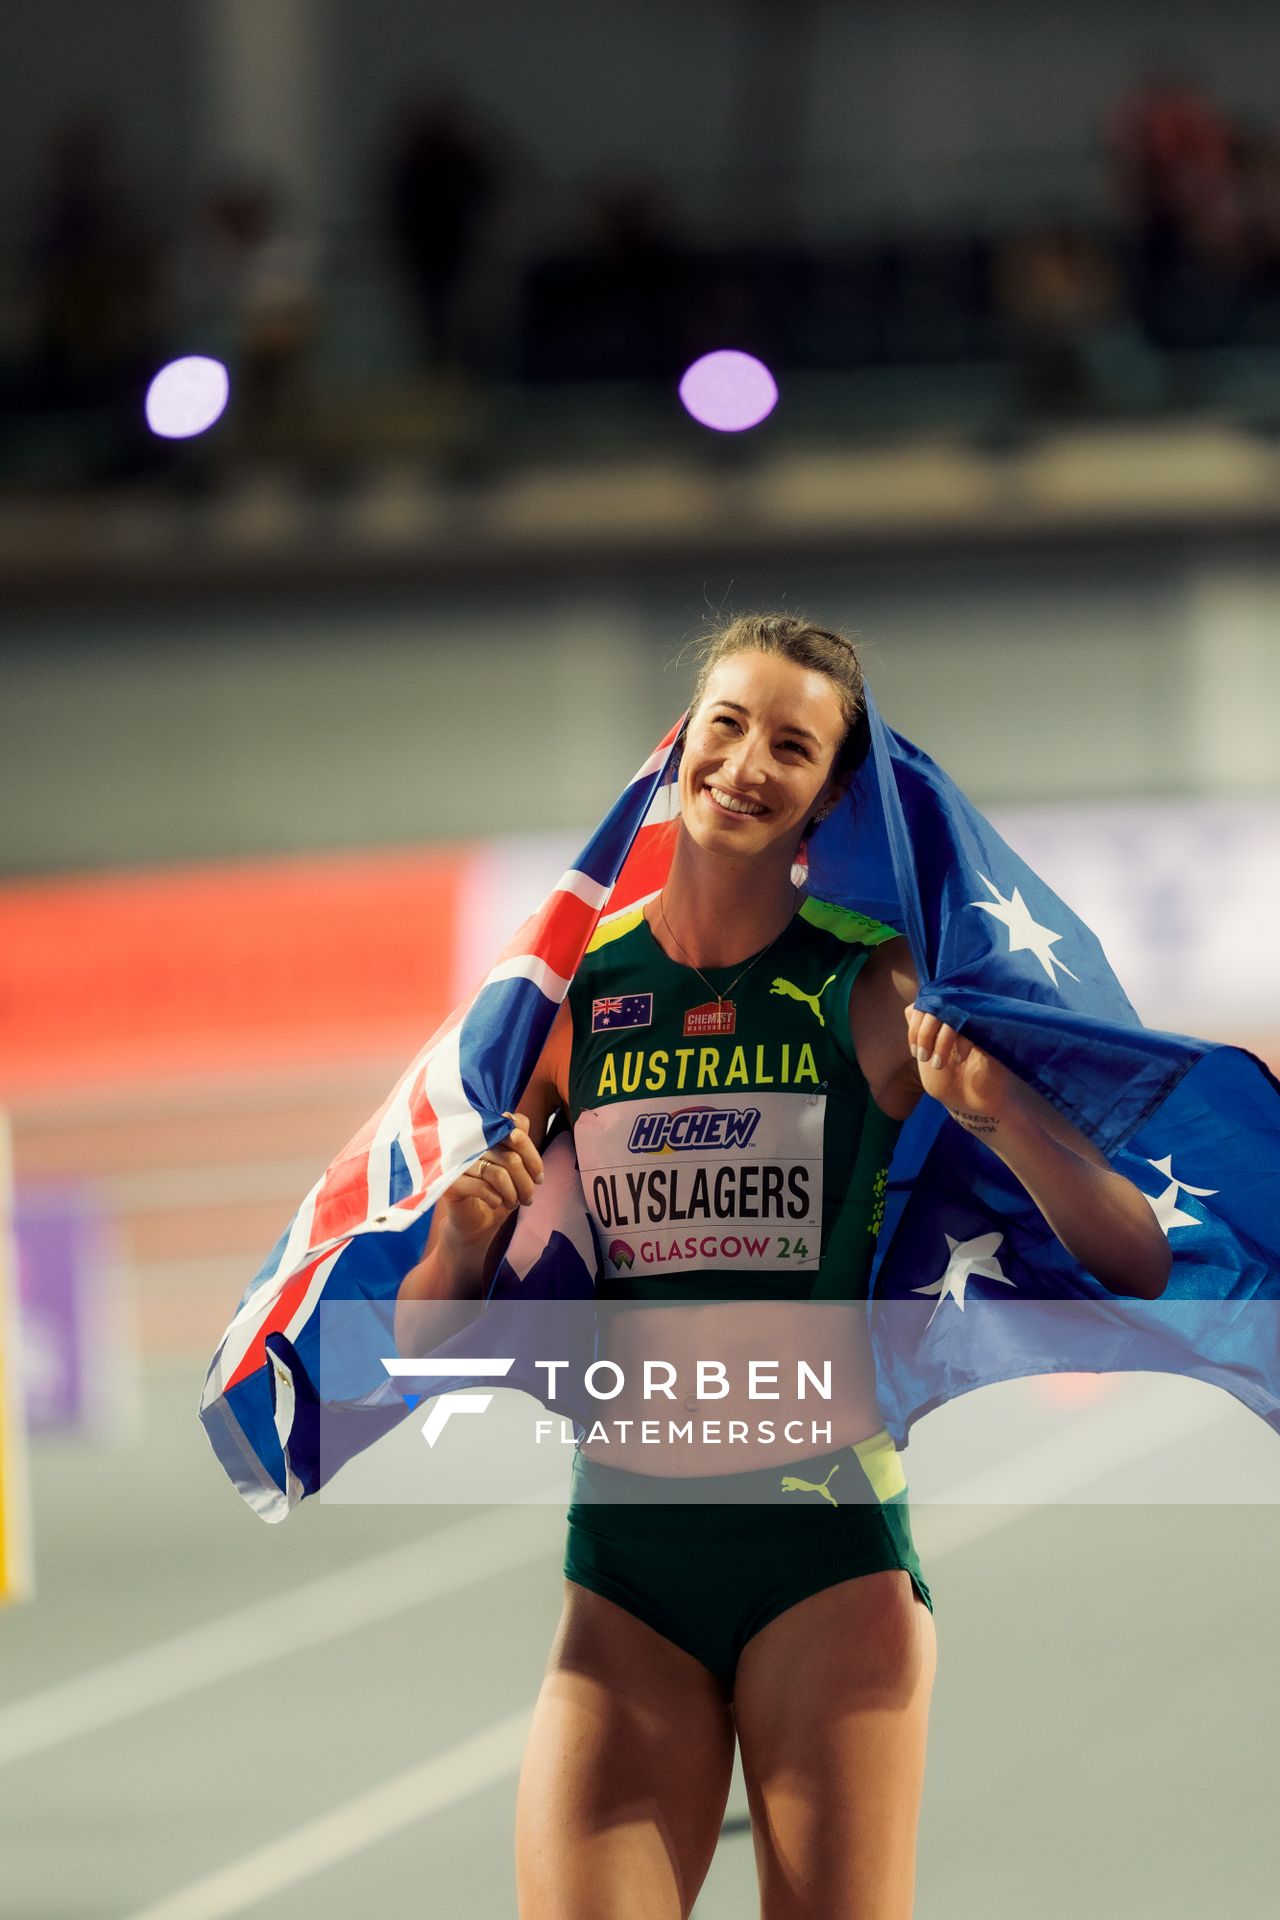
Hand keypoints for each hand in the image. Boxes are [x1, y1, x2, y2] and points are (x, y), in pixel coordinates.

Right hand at [435, 1112, 544, 1246]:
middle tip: (528, 1199)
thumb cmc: (497, 1192)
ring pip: (499, 1174)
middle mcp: (469, 1144)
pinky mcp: (450, 1182)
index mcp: (485, 1134)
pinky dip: (496, 1199)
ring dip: (512, 1194)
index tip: (539, 1178)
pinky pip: (482, 1187)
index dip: (533, 1157)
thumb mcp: (514, 1168)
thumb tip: (519, 1121)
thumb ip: (519, 1142)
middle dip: (525, 1183)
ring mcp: (457, 1162)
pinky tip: (496, 1203)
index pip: (516, 1132)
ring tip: (513, 1203)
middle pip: (511, 1158)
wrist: (475, 1223)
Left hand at [903, 1004, 1011, 1127]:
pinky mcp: (992, 1033)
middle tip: (923, 1058)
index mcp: (944, 1022)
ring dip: (941, 1040)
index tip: (914, 1052)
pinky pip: (974, 1024)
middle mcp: (960, 1019)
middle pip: (937, 1006)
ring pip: (954, 1014)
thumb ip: (917, 1033)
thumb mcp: (925, 1057)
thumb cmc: (948, 1082)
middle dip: (924, 1034)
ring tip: (938, 1064)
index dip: (915, 1028)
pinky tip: (959, 1058)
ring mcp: (976, 1024)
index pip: (925, 1006)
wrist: (973, 1104)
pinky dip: (962, 1041)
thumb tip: (910, 1009)